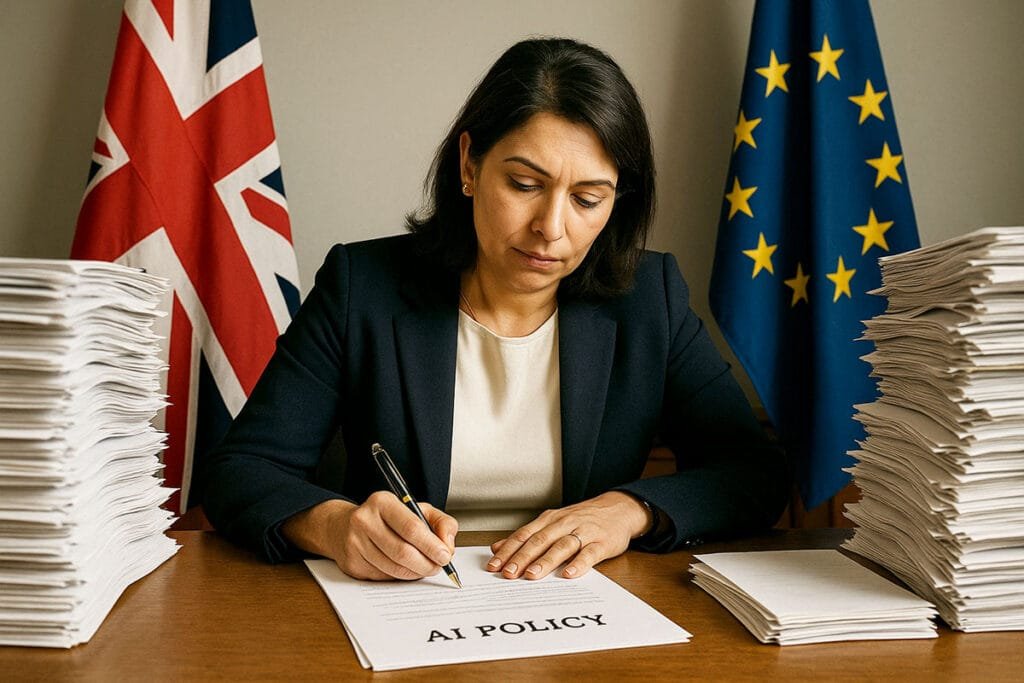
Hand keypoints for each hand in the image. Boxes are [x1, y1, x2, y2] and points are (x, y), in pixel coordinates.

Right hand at [281, 493, 457, 580]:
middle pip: (403, 552)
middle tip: (438, 566)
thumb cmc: (386, 518)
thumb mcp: (417, 510)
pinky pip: (383, 577)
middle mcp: (364, 520)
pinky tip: (404, 568)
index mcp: (382, 502)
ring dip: (415, 573)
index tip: (445, 555)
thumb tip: (448, 545)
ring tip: (424, 567)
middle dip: (426, 563)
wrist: (342, 526)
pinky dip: (399, 576)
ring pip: (394, 568)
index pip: (411, 527)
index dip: (432, 545)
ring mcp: (355, 543)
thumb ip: (441, 523)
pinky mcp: (352, 563)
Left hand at [487, 491, 651, 579]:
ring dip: (545, 561)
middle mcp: (564, 524)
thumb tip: (498, 547)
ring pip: (562, 546)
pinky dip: (579, 564)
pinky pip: (589, 553)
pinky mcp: (602, 542)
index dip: (508, 550)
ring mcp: (583, 532)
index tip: (494, 565)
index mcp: (549, 520)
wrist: (618, 509)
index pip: (524, 535)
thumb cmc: (581, 519)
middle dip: (522, 557)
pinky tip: (569, 574)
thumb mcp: (552, 523)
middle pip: (539, 541)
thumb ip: (527, 536)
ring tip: (531, 575)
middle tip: (508, 573)